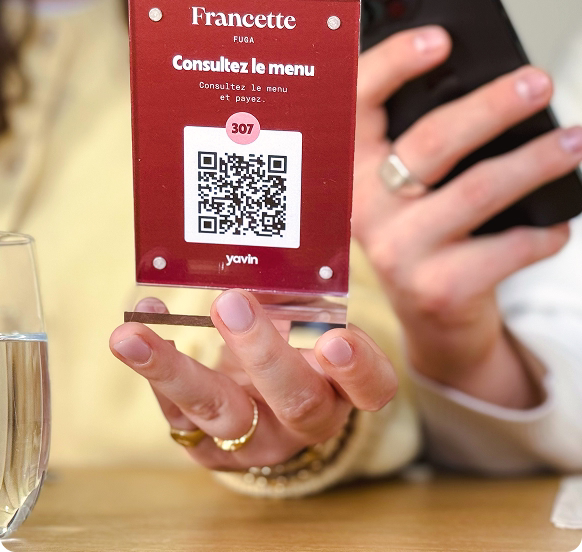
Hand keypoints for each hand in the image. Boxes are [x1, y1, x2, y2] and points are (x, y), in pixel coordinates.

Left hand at [110, 292, 396, 470]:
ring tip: (131, 336)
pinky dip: (156, 368)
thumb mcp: (304, 323)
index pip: (371, 390)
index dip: (358, 369)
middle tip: (230, 302)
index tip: (335, 338)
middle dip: (263, 353)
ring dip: (175, 371)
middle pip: (297, 402)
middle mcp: (305, 422)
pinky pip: (178, 415)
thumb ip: (294, 291)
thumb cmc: (292, 351)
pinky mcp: (208, 448)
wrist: (266, 414)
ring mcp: (255, 441)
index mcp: (343, 389)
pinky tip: (134, 333)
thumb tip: (260, 246)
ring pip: (222, 414)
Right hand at [353, 26, 581, 407]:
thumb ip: (418, 135)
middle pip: (431, 142)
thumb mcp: (402, 181)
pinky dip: (541, 232)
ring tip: (573, 142)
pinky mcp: (436, 288)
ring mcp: (397, 249)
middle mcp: (364, 207)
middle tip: (535, 84)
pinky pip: (504, 249)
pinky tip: (558, 222)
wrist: (428, 311)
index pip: (357, 102)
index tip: (442, 40)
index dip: (395, 64)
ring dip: (535, 161)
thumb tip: (483, 79)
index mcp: (350, 166)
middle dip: (492, 107)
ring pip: (477, 190)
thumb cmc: (420, 226)